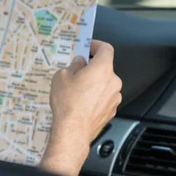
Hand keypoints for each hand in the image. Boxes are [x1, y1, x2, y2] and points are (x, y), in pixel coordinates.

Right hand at [40, 40, 121, 175]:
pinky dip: (95, 96)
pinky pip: (104, 97)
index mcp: (102, 69)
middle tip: (76, 70)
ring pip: (104, 83)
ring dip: (93, 82)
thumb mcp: (61, 76)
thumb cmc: (68, 103)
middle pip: (104, 67)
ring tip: (75, 89)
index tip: (89, 46)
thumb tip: (79, 63)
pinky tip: (80, 101)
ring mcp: (114, 97)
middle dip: (91, 67)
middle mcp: (112, 81)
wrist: (73, 130)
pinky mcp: (111, 110)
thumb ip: (73, 66)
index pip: (106, 49)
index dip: (97, 45)